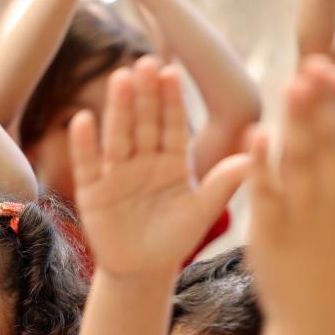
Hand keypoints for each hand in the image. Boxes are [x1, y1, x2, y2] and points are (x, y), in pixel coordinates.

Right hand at [70, 56, 247, 276]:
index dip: (172, 101)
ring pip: (118, 136)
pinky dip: (84, 145)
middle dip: (145, 95)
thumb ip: (222, 184)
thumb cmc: (174, 241)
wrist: (141, 271)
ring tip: (120, 80)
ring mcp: (116, 174)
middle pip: (144, 123)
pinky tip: (83, 120)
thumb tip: (251, 157)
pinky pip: (88, 164)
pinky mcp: (92, 191)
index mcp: (172, 162)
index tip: (172, 73)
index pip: (173, 125)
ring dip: (118, 109)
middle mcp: (144, 161)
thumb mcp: (201, 212)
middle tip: (145, 63)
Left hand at [248, 57, 334, 319]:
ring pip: (299, 162)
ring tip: (290, 85)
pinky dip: (261, 164)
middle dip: (321, 105)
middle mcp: (332, 203)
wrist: (315, 322)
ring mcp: (302, 218)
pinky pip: (266, 193)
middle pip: (327, 145)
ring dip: (296, 123)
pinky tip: (256, 134)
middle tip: (314, 64)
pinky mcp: (271, 234)